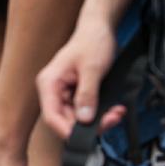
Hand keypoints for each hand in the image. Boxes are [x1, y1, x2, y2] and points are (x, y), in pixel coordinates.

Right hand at [36, 18, 125, 139]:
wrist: (99, 28)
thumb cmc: (92, 41)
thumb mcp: (92, 68)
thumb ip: (87, 94)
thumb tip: (84, 118)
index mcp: (49, 84)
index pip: (51, 115)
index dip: (66, 129)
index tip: (83, 137)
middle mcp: (53, 91)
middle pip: (65, 119)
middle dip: (89, 124)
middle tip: (111, 120)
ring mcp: (64, 93)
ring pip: (77, 118)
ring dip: (97, 119)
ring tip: (116, 113)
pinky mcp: (75, 94)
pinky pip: (85, 110)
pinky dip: (99, 113)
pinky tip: (113, 109)